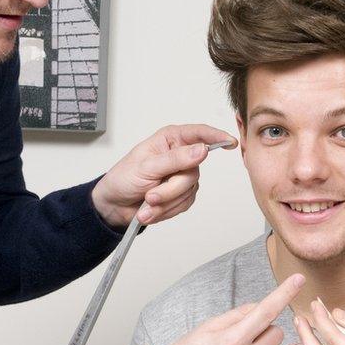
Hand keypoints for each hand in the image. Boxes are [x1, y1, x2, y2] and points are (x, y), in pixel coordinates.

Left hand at [91, 124, 236, 228]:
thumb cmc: (124, 178)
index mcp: (171, 140)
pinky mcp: (181, 195)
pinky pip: (184, 204)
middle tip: (150, 195)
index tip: (230, 141)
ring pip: (188, 191)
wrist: (114, 205)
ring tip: (146, 204)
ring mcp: (182, 177)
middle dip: (170, 189)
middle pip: (193, 172)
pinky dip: (166, 211)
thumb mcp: (146, 167)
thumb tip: (202, 149)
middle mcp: (180, 156)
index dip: (216, 136)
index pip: (199, 134)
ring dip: (165, 202)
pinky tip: (151, 210)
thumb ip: (176, 159)